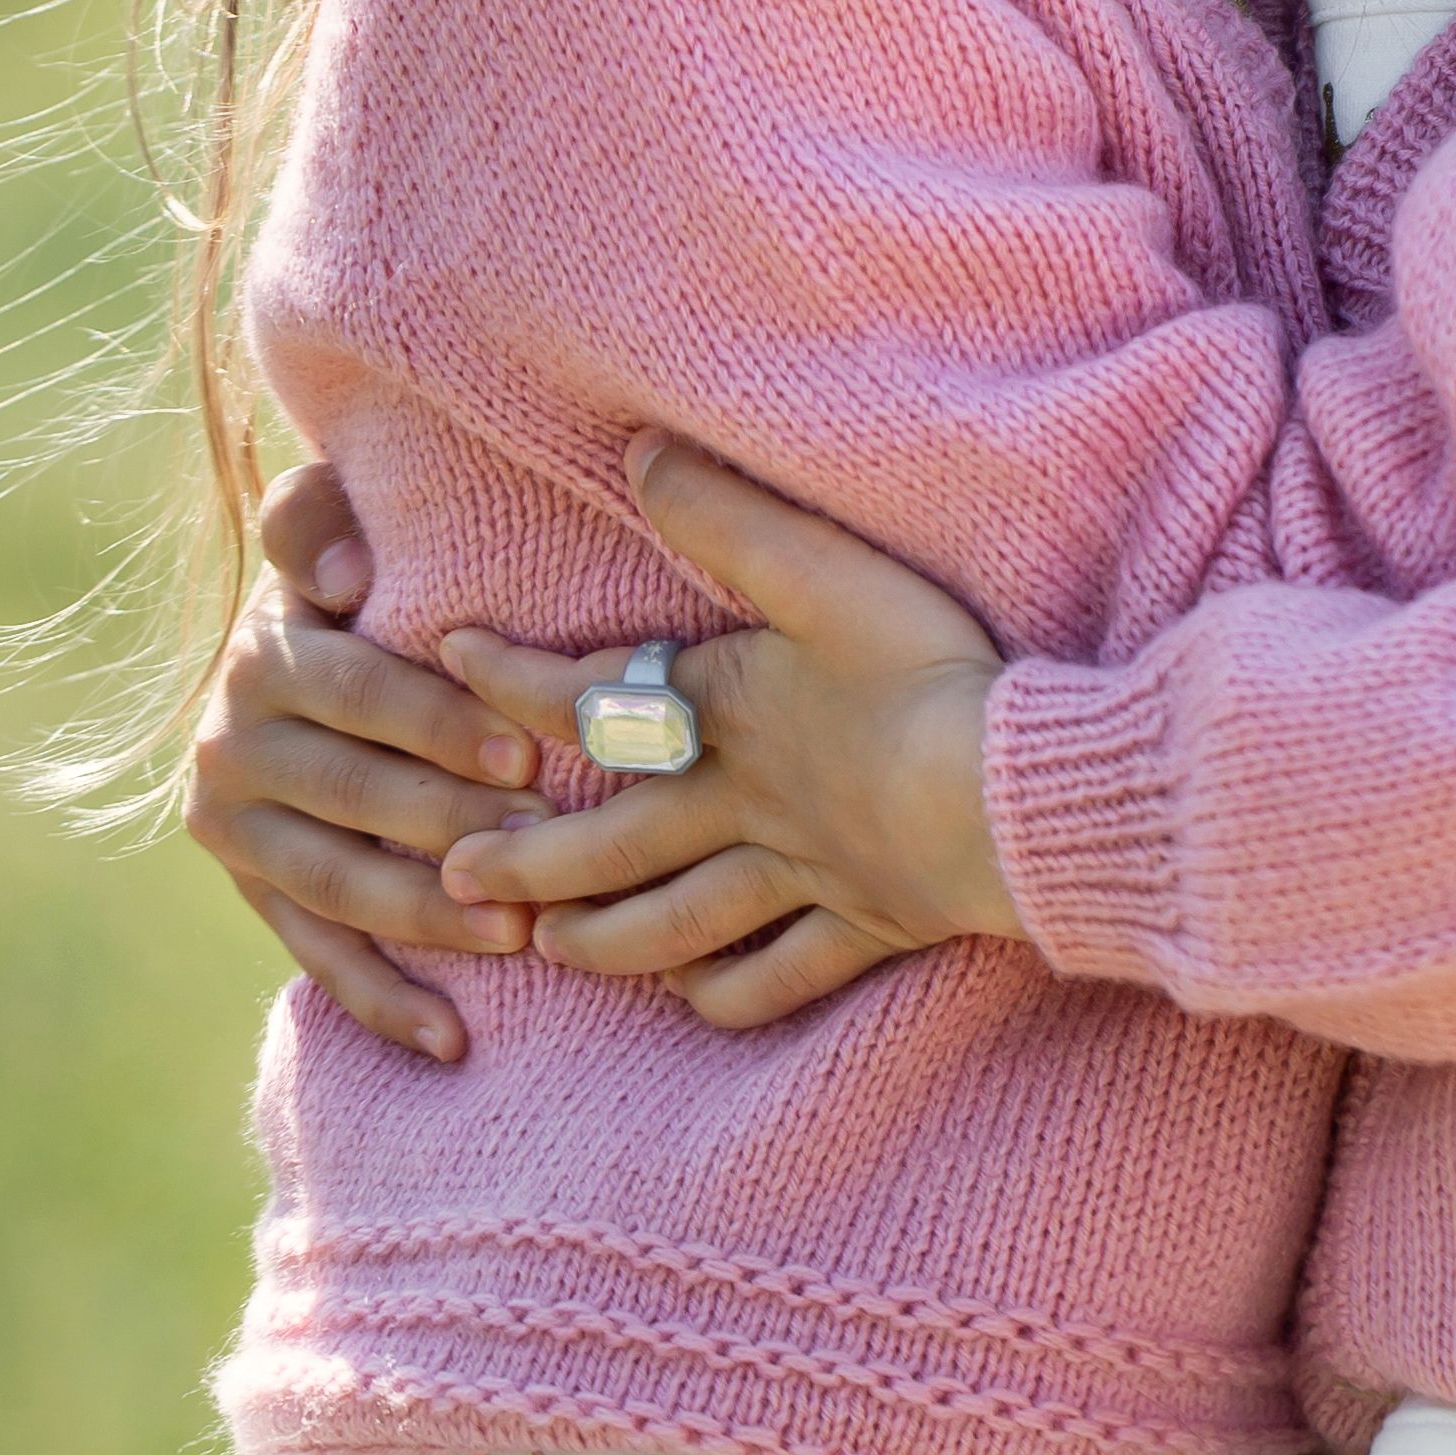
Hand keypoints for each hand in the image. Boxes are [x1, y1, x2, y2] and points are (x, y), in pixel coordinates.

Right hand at [181, 461, 546, 1061]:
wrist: (288, 661)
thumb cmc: (354, 584)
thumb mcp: (326, 534)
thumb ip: (316, 518)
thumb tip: (338, 570)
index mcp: (266, 656)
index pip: (364, 694)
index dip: (444, 726)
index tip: (529, 755)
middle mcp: (232, 745)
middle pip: (357, 797)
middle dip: (456, 825)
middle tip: (546, 850)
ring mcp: (236, 832)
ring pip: (339, 885)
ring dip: (429, 916)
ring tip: (518, 934)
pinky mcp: (251, 895)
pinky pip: (318, 957)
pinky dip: (383, 1002)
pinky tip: (452, 1040)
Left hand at [432, 438, 1015, 1028]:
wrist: (1008, 794)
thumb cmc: (922, 673)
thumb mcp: (824, 572)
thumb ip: (726, 516)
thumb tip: (636, 453)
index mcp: (729, 713)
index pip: (595, 696)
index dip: (515, 678)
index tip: (447, 660)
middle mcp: (748, 805)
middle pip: (617, 839)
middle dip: (530, 857)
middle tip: (453, 873)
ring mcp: (806, 875)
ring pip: (684, 920)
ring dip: (608, 939)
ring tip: (550, 952)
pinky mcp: (868, 924)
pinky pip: (783, 977)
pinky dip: (732, 996)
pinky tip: (697, 1001)